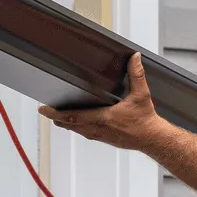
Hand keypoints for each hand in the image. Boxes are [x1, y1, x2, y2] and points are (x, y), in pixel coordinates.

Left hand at [41, 54, 167, 152]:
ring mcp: (99, 135)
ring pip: (76, 130)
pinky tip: (75, 123)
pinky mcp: (104, 138)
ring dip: (65, 122)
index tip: (44, 109)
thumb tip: (134, 58)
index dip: (55, 113)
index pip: (73, 116)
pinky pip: (85, 133)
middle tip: (45, 110)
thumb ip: (137, 74)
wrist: (152, 139)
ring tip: (56, 116)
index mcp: (103, 118)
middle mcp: (98, 128)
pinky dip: (76, 127)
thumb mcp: (141, 95)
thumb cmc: (146, 120)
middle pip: (69, 124)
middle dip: (56, 117)